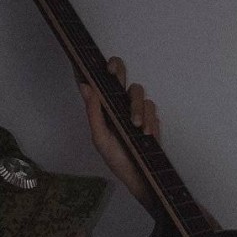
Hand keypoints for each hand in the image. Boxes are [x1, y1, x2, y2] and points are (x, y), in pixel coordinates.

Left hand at [78, 57, 159, 199]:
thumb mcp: (101, 139)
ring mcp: (134, 110)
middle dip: (117, 69)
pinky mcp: (150, 118)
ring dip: (137, 107)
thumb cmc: (118, 161)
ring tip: (137, 128)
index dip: (92, 68)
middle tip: (113, 72)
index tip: (88, 58)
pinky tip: (147, 133)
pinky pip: (151, 107)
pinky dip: (149, 119)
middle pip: (119, 75)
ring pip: (137, 92)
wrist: (142, 178)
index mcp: (102, 109)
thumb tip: (85, 86)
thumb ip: (94, 113)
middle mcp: (118, 105)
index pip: (96, 83)